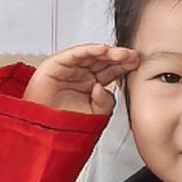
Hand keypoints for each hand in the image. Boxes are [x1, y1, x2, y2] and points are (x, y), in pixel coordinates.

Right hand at [24, 42, 138, 120]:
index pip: (112, 70)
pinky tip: (102, 50)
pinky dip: (88, 50)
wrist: (44, 132)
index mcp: (94, 84)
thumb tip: (102, 87)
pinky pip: (74, 54)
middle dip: (119, 57)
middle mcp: (83, 74)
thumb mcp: (95, 115)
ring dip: (107, 52)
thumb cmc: (66, 124)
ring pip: (91, 55)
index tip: (136, 63)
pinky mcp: (56, 65)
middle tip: (132, 56)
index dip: (124, 65)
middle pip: (104, 60)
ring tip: (121, 54)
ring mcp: (71, 69)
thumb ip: (105, 102)